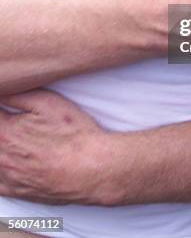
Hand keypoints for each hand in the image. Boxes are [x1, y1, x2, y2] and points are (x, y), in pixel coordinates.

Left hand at [0, 89, 109, 204]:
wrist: (92, 167)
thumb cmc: (73, 133)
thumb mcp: (47, 102)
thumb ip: (16, 95)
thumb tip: (4, 90)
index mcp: (6, 132)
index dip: (3, 110)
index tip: (10, 109)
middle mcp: (2, 157)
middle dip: (5, 126)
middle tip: (23, 124)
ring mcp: (8, 177)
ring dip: (4, 147)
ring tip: (23, 139)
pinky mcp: (17, 191)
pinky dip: (2, 169)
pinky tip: (13, 160)